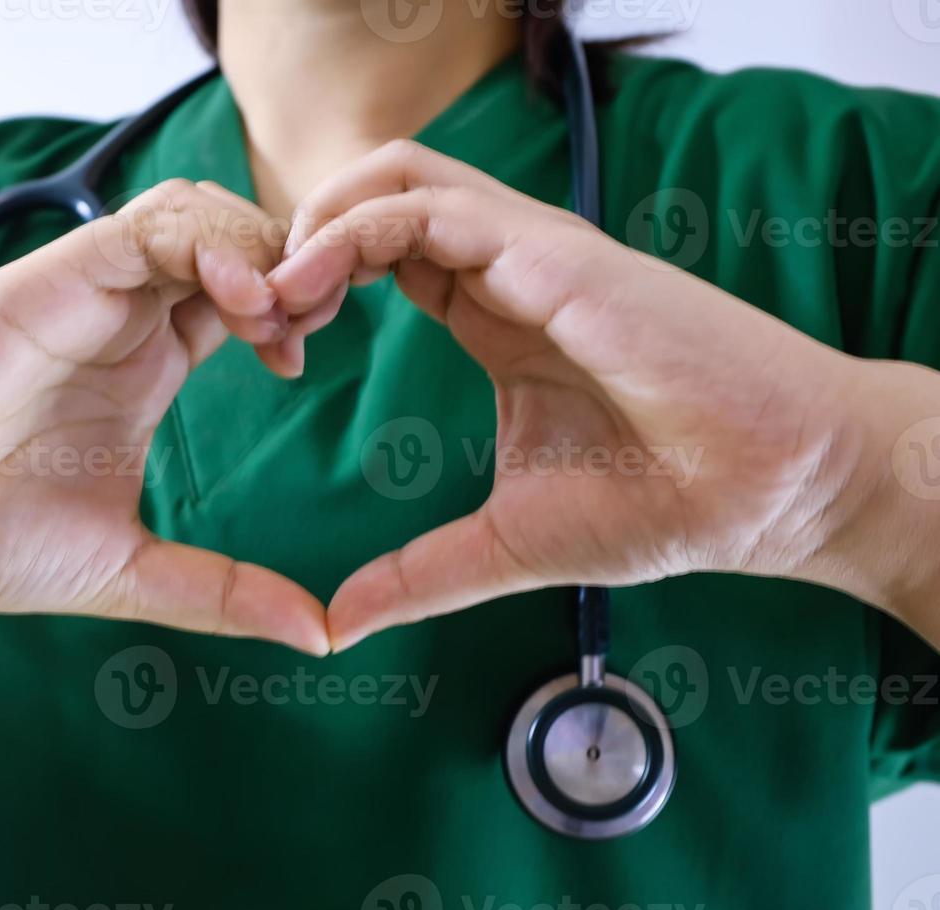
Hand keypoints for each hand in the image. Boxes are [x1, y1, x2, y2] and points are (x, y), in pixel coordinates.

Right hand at [0, 180, 340, 654]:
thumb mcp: (130, 572)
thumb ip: (224, 593)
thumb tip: (322, 638)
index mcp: (146, 369)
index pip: (242, 299)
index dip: (290, 309)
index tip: (300, 360)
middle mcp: (123, 320)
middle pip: (232, 241)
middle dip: (288, 263)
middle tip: (309, 320)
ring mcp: (89, 295)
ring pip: (197, 216)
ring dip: (255, 247)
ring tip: (277, 315)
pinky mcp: (54, 280)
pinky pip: (149, 227)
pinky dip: (209, 245)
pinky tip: (240, 300)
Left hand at [268, 141, 881, 651]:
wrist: (768, 493)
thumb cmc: (662, 505)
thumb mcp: (507, 544)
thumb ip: (418, 575)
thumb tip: (339, 624)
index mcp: (496, 312)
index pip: (383, 253)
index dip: (313, 283)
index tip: (272, 348)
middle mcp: (508, 267)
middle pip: (376, 198)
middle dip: (298, 241)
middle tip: (250, 315)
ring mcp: (530, 251)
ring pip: (396, 176)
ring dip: (315, 223)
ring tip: (270, 298)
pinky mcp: (552, 253)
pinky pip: (431, 204)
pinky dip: (354, 229)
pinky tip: (310, 289)